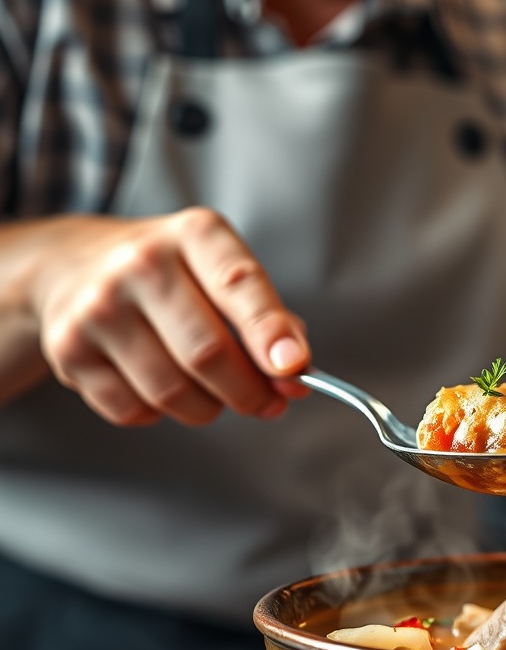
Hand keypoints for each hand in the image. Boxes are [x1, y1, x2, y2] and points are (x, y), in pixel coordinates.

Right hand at [24, 207, 309, 425]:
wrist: (74, 263)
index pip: (239, 285)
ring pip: (172, 391)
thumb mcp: (221, 270)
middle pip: (207, 353)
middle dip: (249, 392)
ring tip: (212, 393)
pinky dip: (160, 414)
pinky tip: (161, 388)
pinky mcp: (67, 349)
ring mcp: (98, 306)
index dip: (270, 332)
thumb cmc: (169, 274)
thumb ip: (267, 318)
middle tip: (267, 403)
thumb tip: (294, 374)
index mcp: (194, 234)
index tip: (294, 368)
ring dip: (208, 408)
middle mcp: (141, 263)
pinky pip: (133, 410)